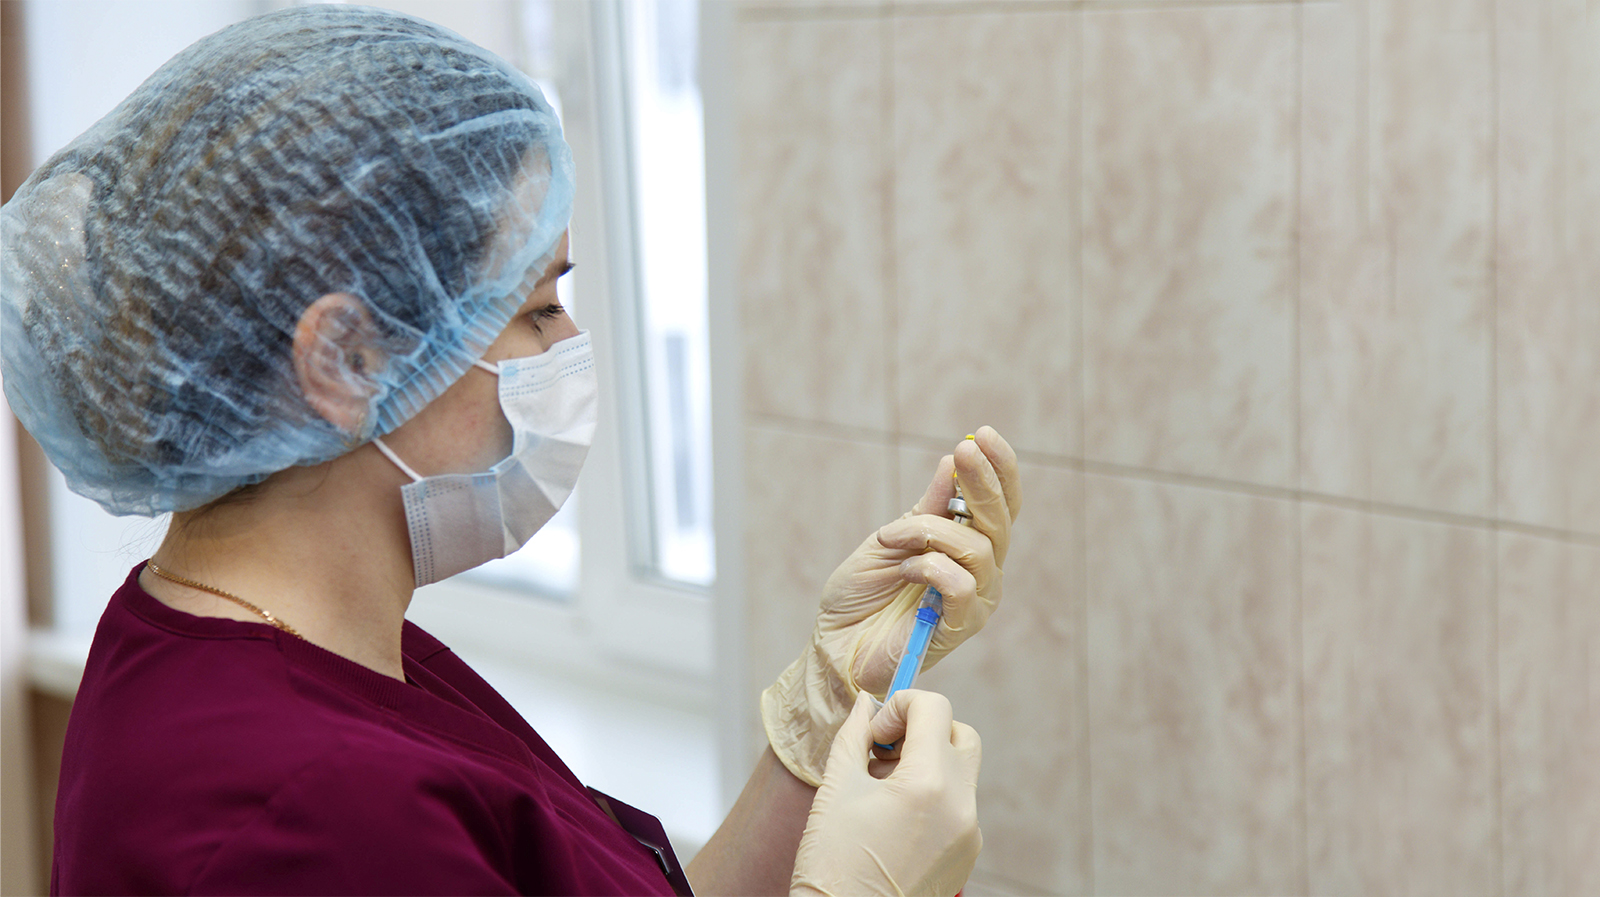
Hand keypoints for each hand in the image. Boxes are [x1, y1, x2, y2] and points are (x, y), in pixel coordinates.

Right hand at [791, 691, 982, 896]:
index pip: (935, 709)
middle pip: (960, 735)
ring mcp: (969, 833)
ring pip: (961, 771)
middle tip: (883, 750)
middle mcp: (961, 806)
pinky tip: (895, 816)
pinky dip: (933, 795)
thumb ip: (855, 736)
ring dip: (928, 762)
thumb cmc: (832, 863)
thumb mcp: (837, 788)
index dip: (900, 706)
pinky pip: (959, 806)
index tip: (874, 731)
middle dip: (923, 730)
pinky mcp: (967, 855)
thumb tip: (865, 705)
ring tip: (882, 786)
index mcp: (929, 784)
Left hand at [822, 426, 1019, 692]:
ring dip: (929, 532)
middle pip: (1000, 519)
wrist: (835, 643)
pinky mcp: (962, 626)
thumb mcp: (891, 538)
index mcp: (968, 546)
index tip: (983, 434)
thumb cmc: (861, 594)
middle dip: (983, 481)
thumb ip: (927, 508)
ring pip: (978, 549)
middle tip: (965, 452)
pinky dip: (929, 568)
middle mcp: (982, 570)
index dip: (999, 469)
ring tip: (890, 539)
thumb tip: (952, 462)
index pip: (1000, 504)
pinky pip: (962, 584)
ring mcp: (976, 599)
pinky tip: (904, 571)